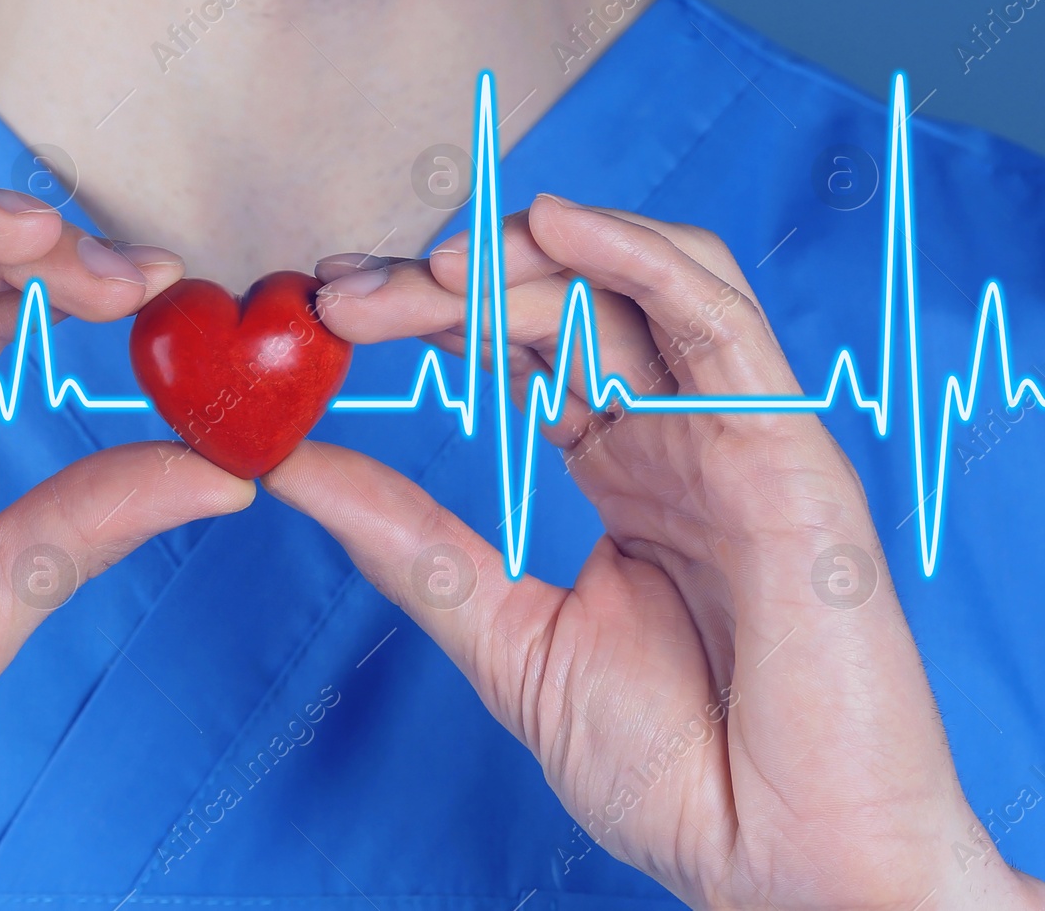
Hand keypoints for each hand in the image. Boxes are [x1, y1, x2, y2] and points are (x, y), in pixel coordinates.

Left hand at [270, 194, 1043, 908]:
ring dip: (527, 258)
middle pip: (564, 302)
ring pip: (637, 286)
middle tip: (345, 293)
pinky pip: (719, 322)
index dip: (427, 311)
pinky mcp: (786, 452)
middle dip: (448, 281)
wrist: (780, 861)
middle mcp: (678, 431)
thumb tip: (287, 465)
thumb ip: (406, 541)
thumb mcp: (504, 635)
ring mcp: (733, 434)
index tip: (329, 307)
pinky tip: (555, 226)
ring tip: (427, 268)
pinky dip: (638, 257)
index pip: (521, 345)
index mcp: (624, 465)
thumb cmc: (673, 766)